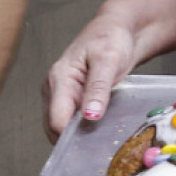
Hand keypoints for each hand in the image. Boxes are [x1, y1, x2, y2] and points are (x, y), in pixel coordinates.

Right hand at [42, 12, 138, 143]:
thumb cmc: (111, 39)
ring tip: (105, 137)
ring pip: (65, 126)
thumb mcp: (108, 61)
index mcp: (59, 79)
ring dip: (82, 135)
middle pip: (56, 128)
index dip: (73, 135)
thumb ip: (98, 88)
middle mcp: (56, 89)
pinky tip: (103, 130)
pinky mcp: (75, 98)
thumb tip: (91, 115)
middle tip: (102, 144)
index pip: (57, 120)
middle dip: (76, 138)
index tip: (94, 143)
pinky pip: (75, 121)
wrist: (119, 30)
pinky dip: (87, 128)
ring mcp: (64, 95)